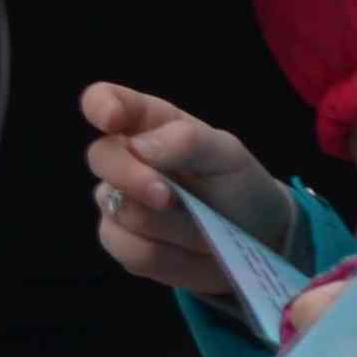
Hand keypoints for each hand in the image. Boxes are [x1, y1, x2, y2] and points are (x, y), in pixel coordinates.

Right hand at [79, 79, 295, 297]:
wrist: (256, 238)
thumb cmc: (238, 184)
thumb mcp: (228, 155)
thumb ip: (188, 141)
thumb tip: (139, 147)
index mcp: (148, 123)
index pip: (105, 101)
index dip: (100, 105)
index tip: (111, 120)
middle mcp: (125, 159)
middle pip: (100, 157)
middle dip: (134, 178)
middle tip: (168, 197)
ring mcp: (118, 202)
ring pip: (120, 211)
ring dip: (170, 226)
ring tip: (203, 226)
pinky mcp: (124, 243)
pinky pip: (130, 251)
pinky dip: (169, 255)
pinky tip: (191, 249)